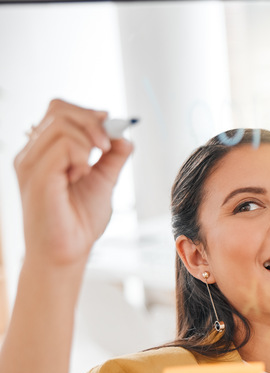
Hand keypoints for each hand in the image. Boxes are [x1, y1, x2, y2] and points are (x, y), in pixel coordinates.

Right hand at [14, 99, 132, 268]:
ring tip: (90, 168)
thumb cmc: (79, 221)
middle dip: (92, 122)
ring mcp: (30, 163)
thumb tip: (125, 135)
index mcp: (44, 151)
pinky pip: (62, 146)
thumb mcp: (103, 181)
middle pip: (58, 109)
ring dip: (87, 141)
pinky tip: (81, 175)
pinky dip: (81, 155)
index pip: (59, 110)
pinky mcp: (37, 175)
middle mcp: (32, 153)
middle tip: (106, 147)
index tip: (110, 127)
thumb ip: (112, 157)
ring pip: (61, 124)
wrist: (68, 252)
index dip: (87, 113)